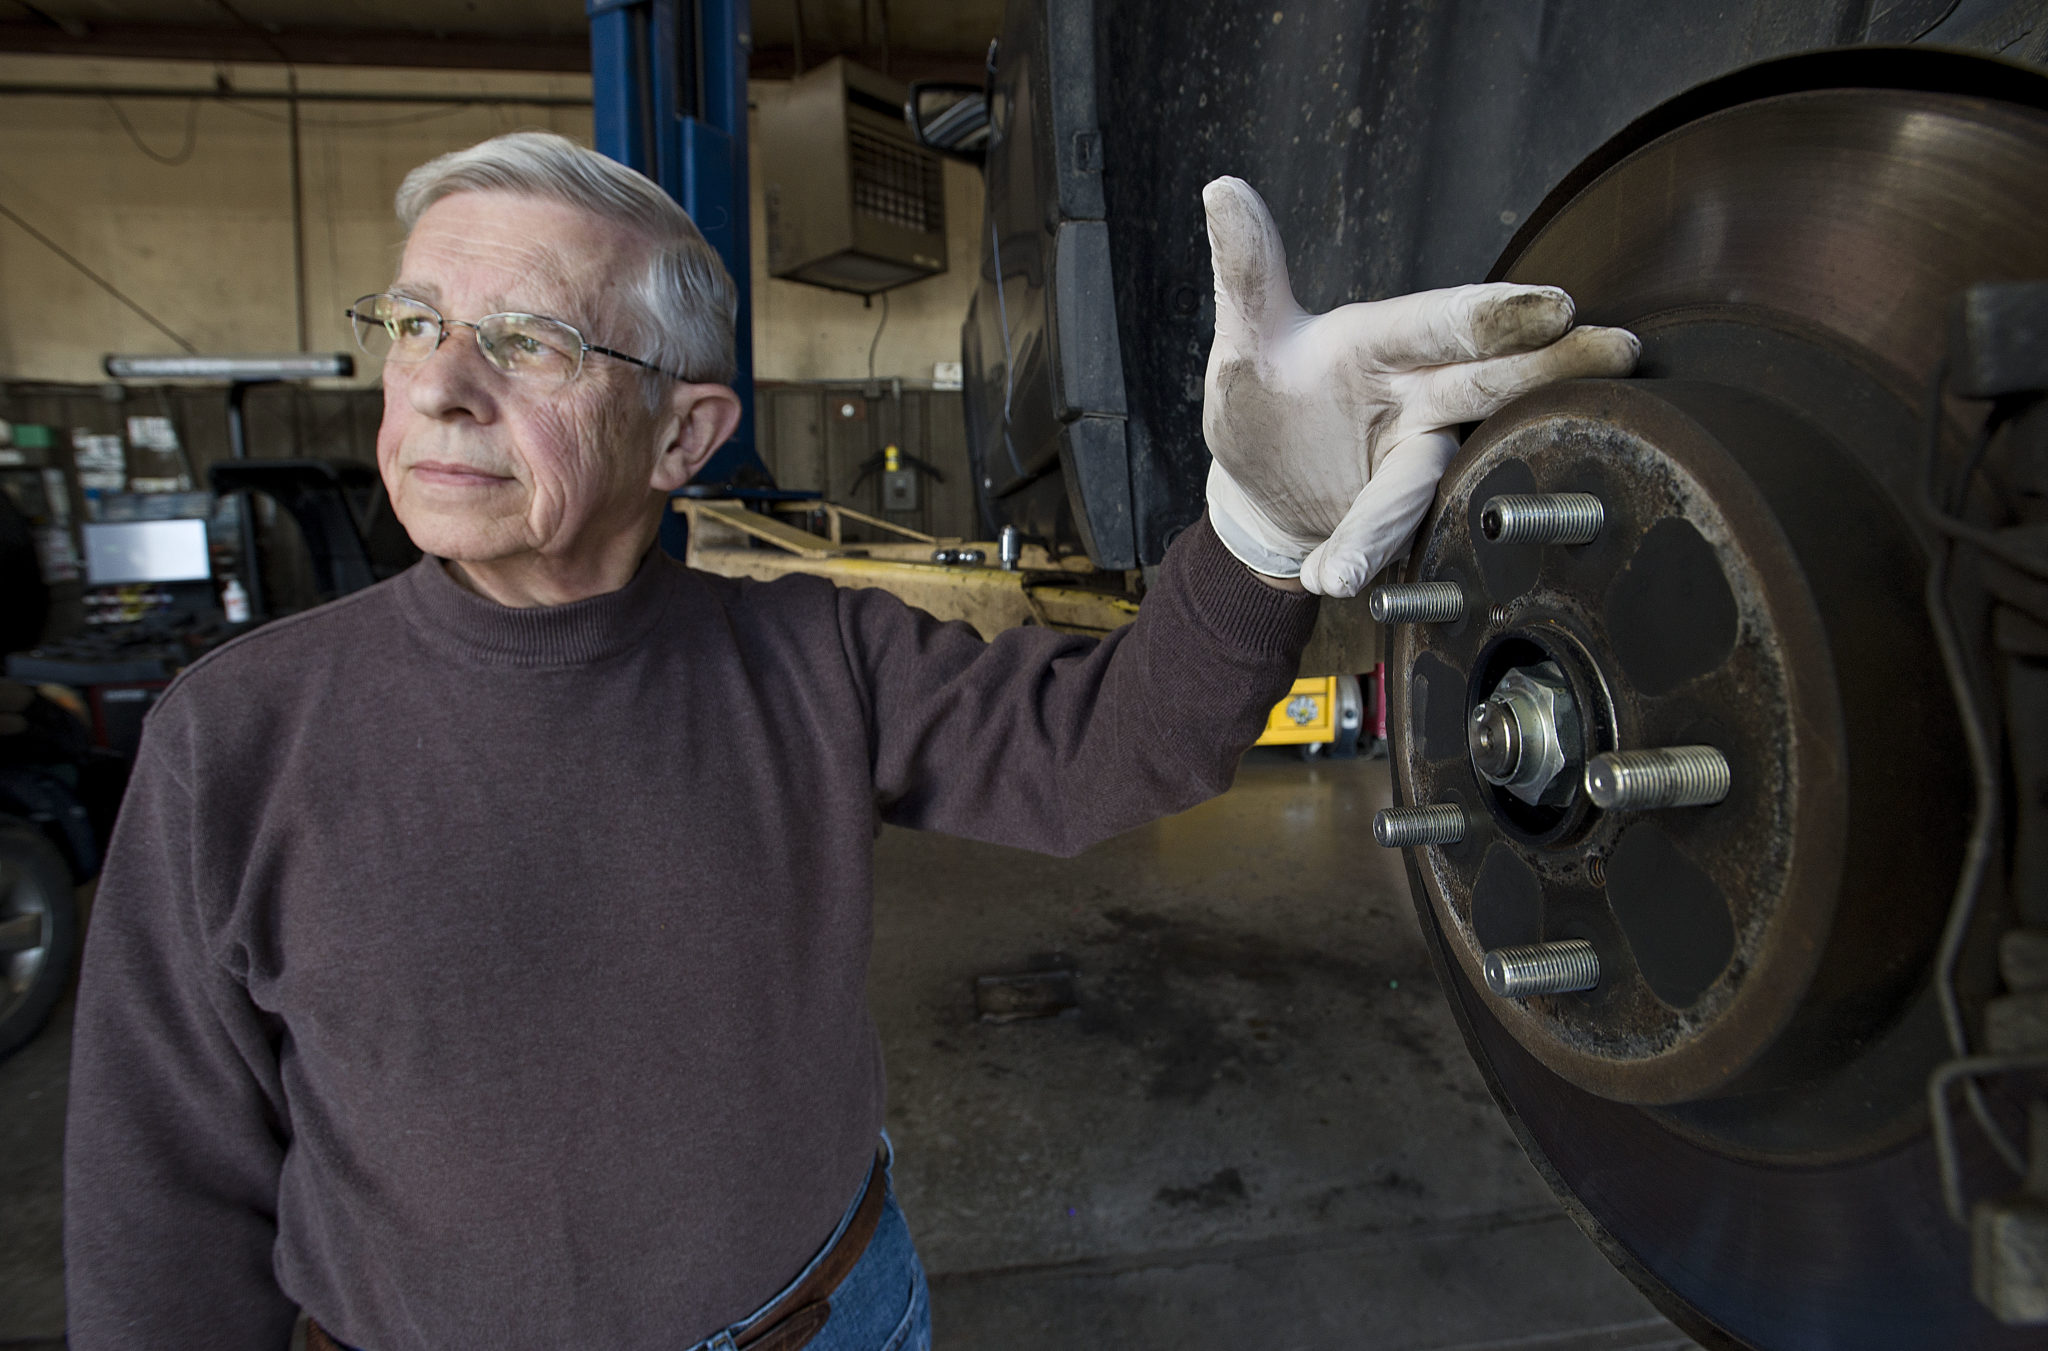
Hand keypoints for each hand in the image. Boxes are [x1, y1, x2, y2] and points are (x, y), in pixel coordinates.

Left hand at [1200, 176, 1639, 596]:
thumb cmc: (1267, 398)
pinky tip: (1328, 575)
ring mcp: (1417, 459)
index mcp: (1385, 340)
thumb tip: (1222, 188)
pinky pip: (1389, 534)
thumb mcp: (1246, 338)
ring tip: (1371, 534)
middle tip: (1614, 351)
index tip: (1556, 305)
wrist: (1264, 490)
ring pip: (1433, 474)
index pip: (1446, 320)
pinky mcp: (1402, 517)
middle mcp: (1419, 397)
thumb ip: (1247, 273)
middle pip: (1491, 381)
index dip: (1498, 314)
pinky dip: (1360, 554)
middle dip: (1548, 370)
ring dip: (1404, 507)